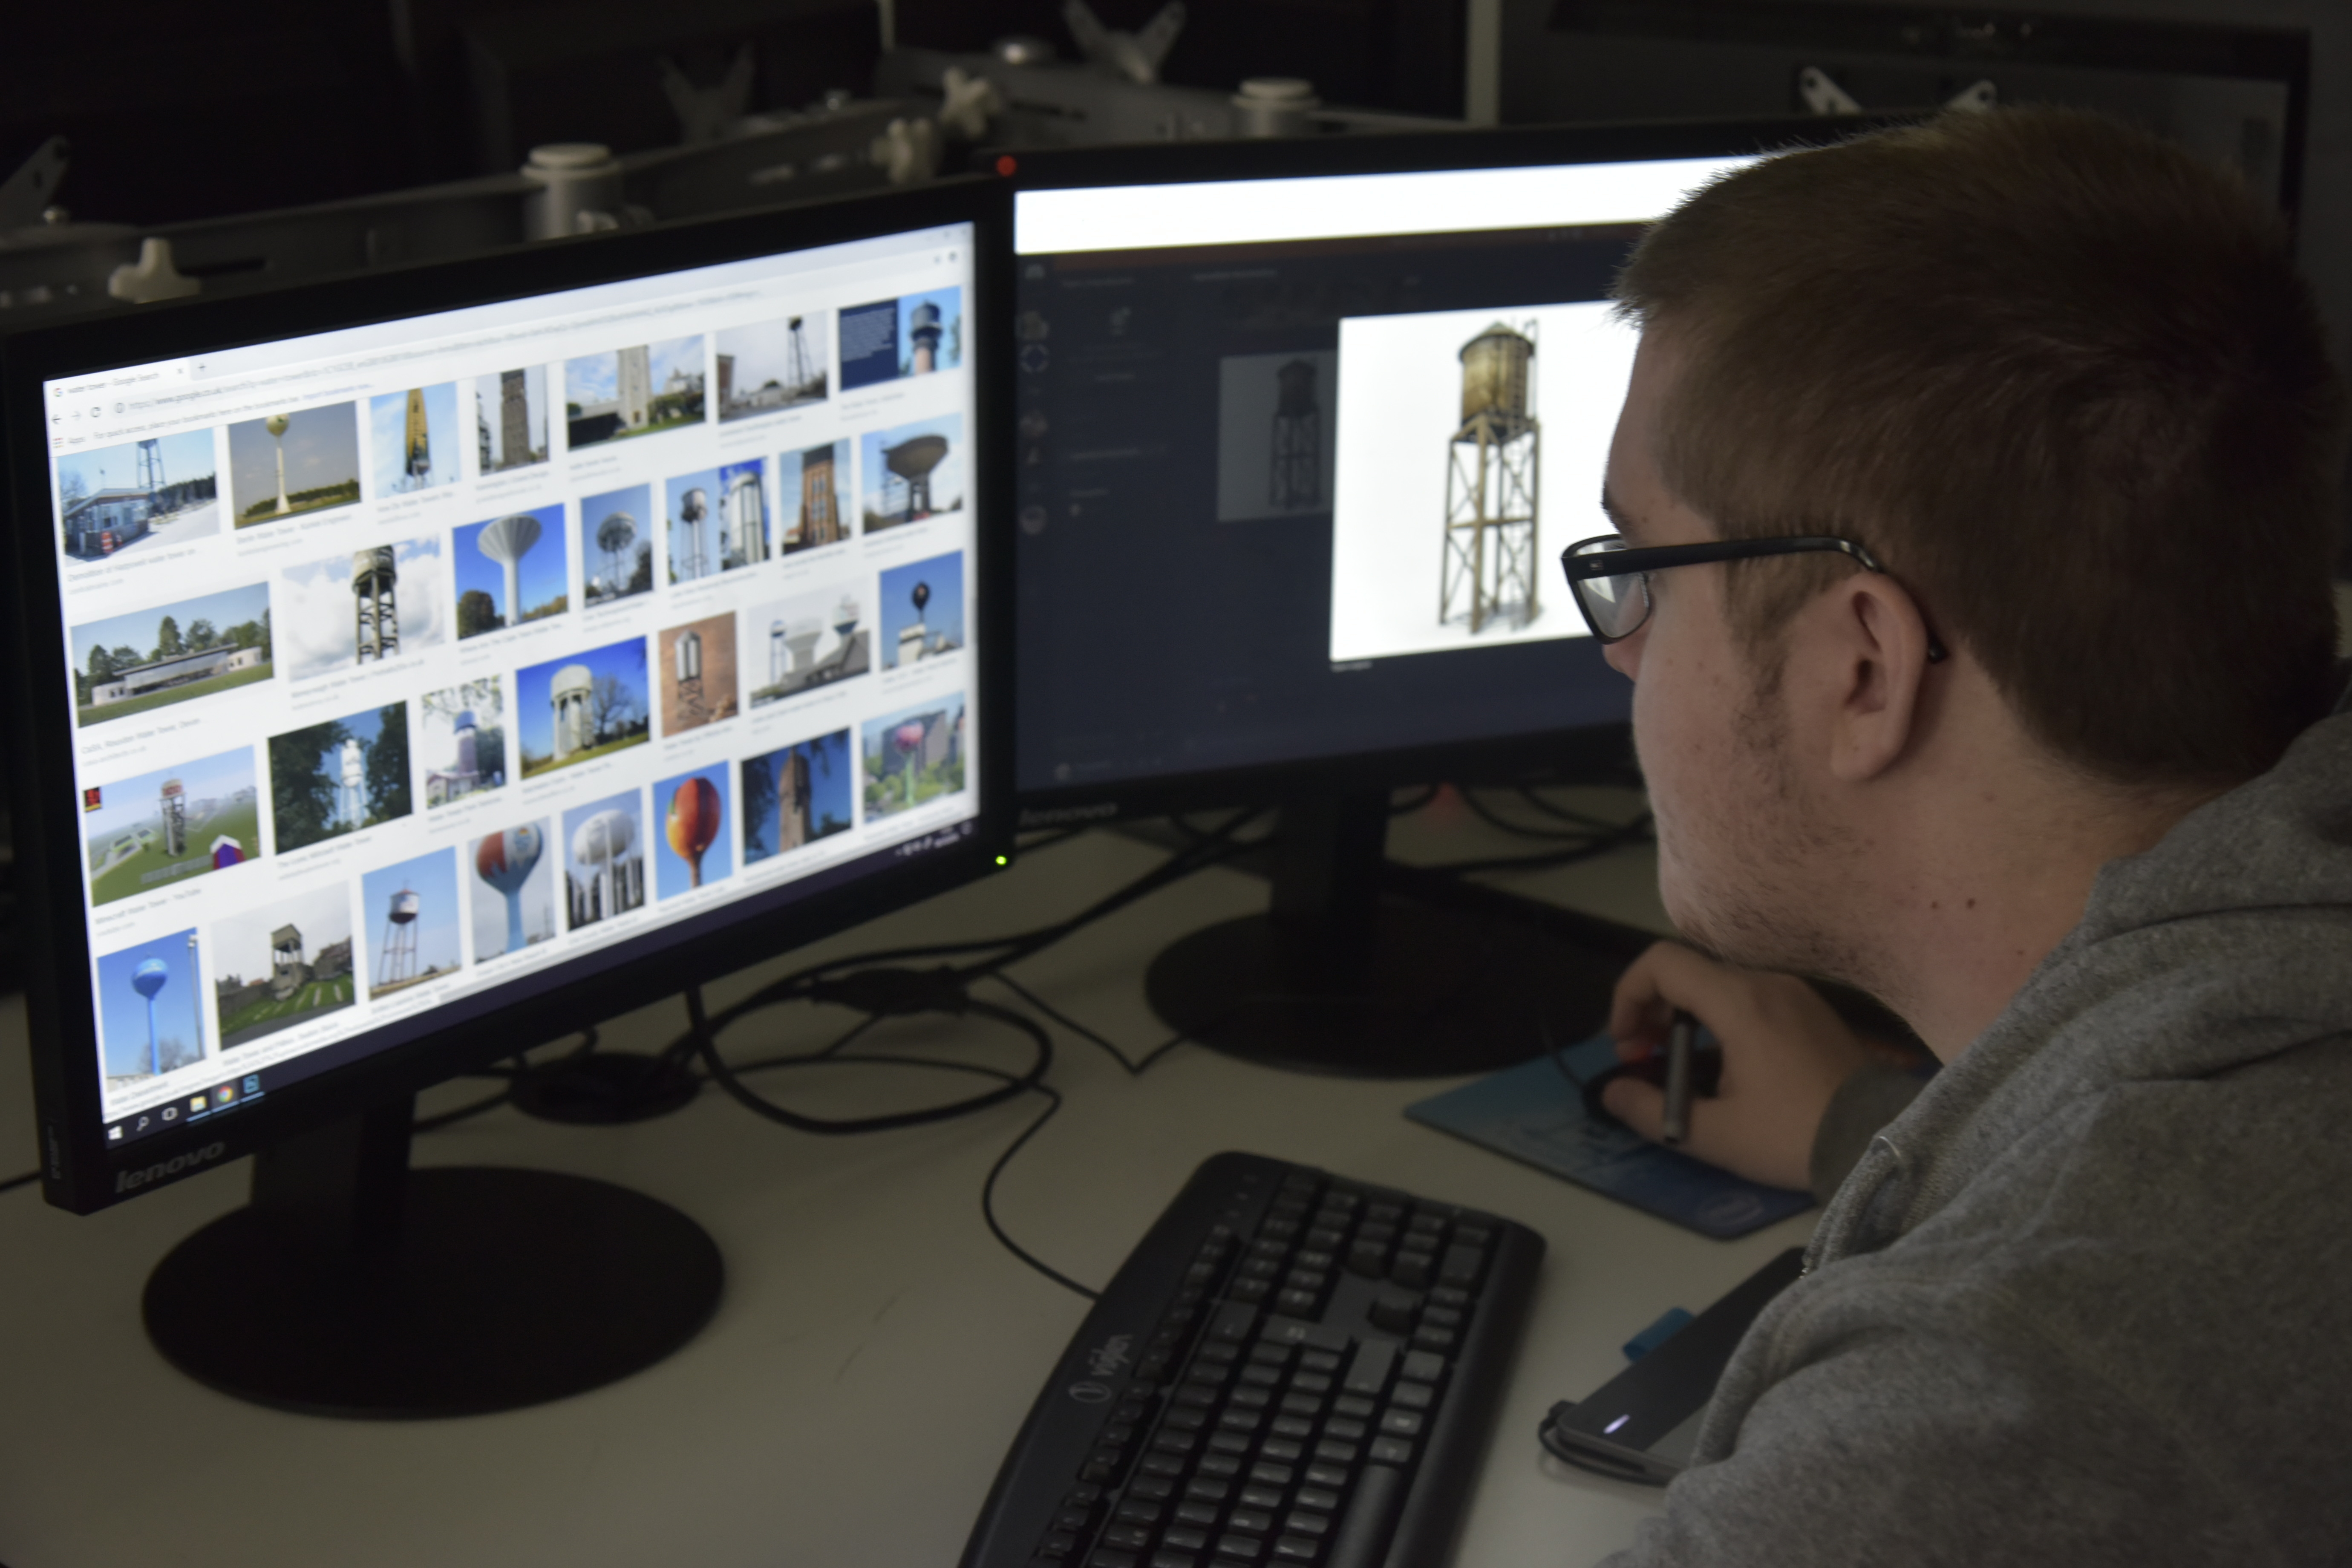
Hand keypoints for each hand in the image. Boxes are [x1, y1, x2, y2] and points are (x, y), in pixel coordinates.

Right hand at [1601, 940, 1875, 1190]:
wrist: (1882, 1142)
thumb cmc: (1793, 1136)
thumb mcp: (1714, 1135)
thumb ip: (1650, 1112)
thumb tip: (1611, 1092)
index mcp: (1740, 1002)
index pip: (1661, 963)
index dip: (1627, 995)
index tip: (1625, 1044)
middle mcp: (1767, 983)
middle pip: (1688, 971)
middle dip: (1651, 1010)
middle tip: (1644, 1058)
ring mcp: (1794, 993)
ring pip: (1718, 985)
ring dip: (1685, 1016)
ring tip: (1681, 1065)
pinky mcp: (1811, 1010)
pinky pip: (1749, 997)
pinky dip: (1719, 1019)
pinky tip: (1724, 1064)